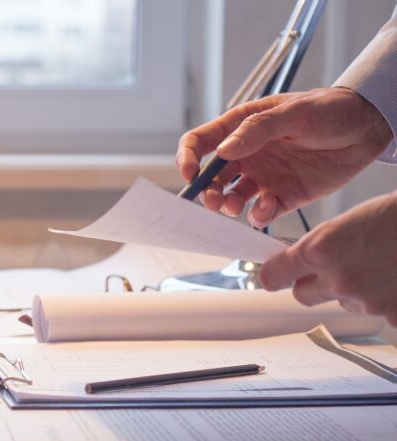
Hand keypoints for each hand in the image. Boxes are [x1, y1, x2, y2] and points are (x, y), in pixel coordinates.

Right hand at [176, 87, 391, 227]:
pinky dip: (258, 215)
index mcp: (242, 128)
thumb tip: (223, 150)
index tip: (188, 174)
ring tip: (236, 206)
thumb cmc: (331, 110)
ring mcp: (263, 176)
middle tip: (213, 201)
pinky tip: (268, 206)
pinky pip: (260, 212)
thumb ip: (257, 130)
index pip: (201, 142)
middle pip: (211, 177)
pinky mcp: (282, 196)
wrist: (368, 129)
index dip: (187, 158)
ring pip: (231, 198)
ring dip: (227, 205)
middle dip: (206, 191)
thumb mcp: (294, 112)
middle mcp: (247, 154)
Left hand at [259, 192, 396, 325]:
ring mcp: (367, 301)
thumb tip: (302, 261)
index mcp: (322, 249)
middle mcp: (339, 279)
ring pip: (345, 301)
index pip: (273, 275)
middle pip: (304, 295)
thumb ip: (323, 245)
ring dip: (359, 288)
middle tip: (339, 266)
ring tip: (386, 263)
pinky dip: (389, 300)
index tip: (273, 275)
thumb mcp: (353, 219)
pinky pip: (380, 312)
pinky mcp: (393, 316)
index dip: (274, 275)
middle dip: (314, 283)